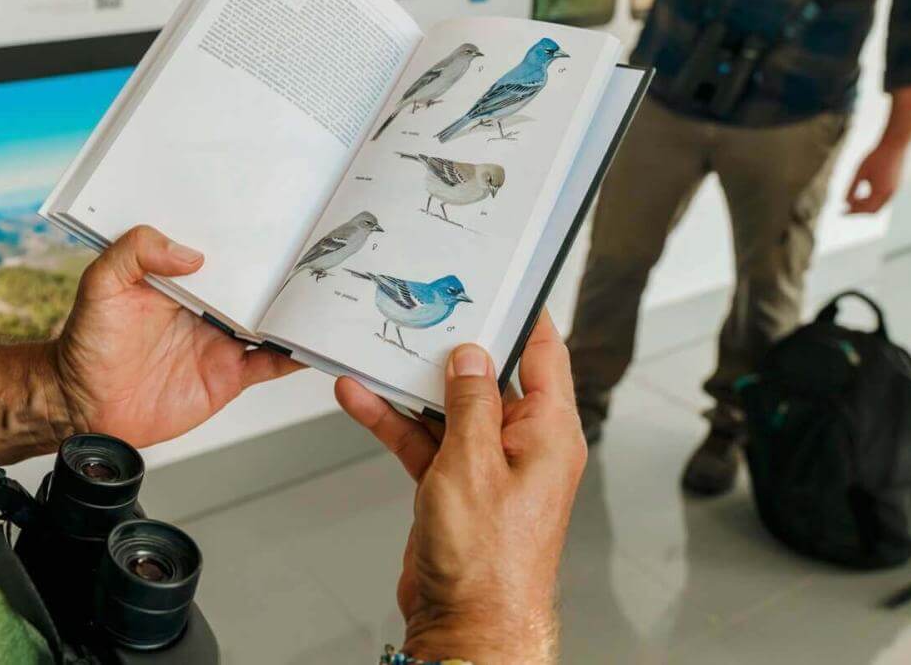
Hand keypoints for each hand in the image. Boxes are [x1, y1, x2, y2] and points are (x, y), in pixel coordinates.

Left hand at [53, 226, 300, 448]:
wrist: (83, 405)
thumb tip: (189, 254)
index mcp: (182, 277)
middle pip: (257, 285)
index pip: (224, 251)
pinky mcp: (228, 376)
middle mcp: (207, 306)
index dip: (250, 238)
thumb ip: (135, 253)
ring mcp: (221, 341)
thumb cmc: (86, 342)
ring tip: (329, 294)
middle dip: (287, 270)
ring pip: (271, 320)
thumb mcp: (101, 284)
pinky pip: (270, 363)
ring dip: (297, 310)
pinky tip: (316, 344)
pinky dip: (295, 356)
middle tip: (321, 251)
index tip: (280, 220)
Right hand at [335, 315, 586, 663]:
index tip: (504, 285)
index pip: (544, 356)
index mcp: (548, 434)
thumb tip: (470, 357)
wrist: (466, 625)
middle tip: (423, 311)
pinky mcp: (453, 485)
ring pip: (447, 408)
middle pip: (488, 378)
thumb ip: (470, 403)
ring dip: (410, 386)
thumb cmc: (489, 562)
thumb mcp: (474, 463)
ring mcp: (486, 466)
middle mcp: (522, 446)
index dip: (524, 317)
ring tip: (377, 350)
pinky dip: (394, 421)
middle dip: (452, 348)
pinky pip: (423, 440)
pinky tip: (361, 399)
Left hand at [845, 141, 907, 213]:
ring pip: (879, 206)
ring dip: (866, 207)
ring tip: (852, 204)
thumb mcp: (860, 172)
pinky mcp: (896, 186)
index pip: (865, 209)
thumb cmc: (875, 157)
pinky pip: (883, 200)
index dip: (853, 212)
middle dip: (859, 211)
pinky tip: (862, 196)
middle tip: (845, 210)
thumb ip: (852, 188)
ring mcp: (894, 191)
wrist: (894, 146)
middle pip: (873, 210)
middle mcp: (890, 194)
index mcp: (881, 192)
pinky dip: (872, 201)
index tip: (841, 212)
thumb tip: (845, 202)